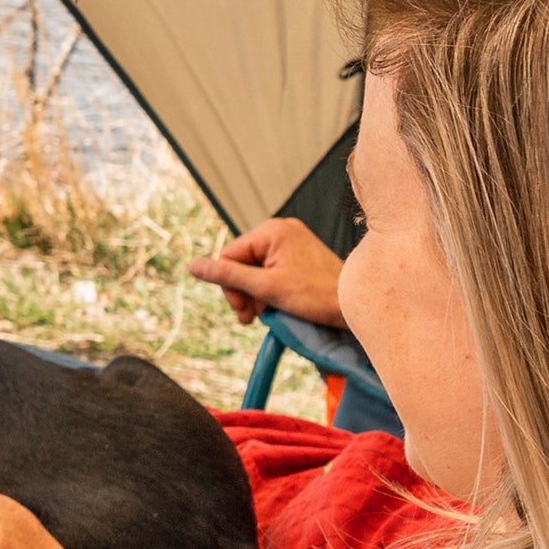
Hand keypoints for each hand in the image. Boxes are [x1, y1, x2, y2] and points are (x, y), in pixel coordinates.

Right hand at [189, 215, 346, 329]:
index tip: (241, 309)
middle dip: (242, 291)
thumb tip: (194, 266)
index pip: (230, 255)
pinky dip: (267, 289)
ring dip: (253, 293)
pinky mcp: (300, 255)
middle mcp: (281, 231)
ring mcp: (292, 242)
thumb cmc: (316, 295)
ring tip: (261, 314)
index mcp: (272, 231)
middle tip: (249, 317)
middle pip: (241, 262)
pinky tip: (272, 305)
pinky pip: (271, 270)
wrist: (355, 307)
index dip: (229, 285)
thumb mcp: (266, 287)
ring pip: (255, 268)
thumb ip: (228, 275)